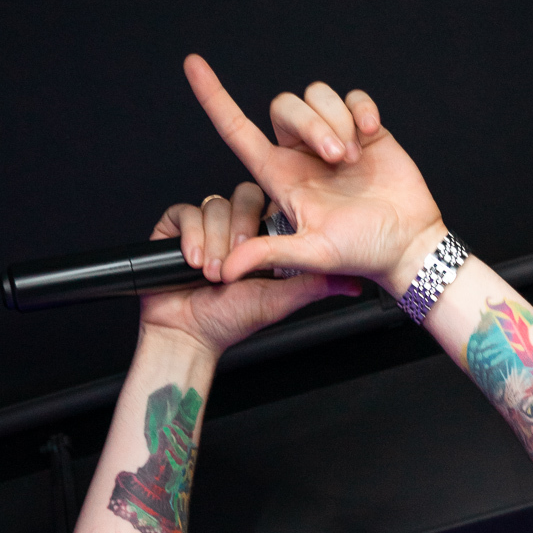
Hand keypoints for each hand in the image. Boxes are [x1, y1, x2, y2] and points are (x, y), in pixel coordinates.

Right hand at [139, 180, 359, 358]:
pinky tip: (192, 262)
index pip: (269, 206)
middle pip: (241, 198)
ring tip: (211, 274)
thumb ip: (315, 284)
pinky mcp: (177, 227)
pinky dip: (191, 238)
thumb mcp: (281, 299)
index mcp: (259, 239)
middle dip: (236, 236)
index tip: (260, 249)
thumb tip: (354, 282)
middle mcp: (234, 227)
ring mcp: (206, 225)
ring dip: (213, 244)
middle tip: (230, 269)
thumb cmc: (232, 319)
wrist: (188, 333)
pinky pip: (186, 212)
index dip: (264, 222)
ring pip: (215, 205)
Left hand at [184, 56, 446, 296]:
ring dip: (337, 121)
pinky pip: (352, 95)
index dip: (214, 98)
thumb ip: (267, 254)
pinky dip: (361, 109)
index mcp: (281, 176)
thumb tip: (226, 270)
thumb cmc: (361, 252)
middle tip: (338, 160)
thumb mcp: (310, 255)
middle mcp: (301, 153)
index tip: (192, 65)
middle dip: (312, 126)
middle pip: (284, 107)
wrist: (406, 245)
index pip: (236, 130)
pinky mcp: (364, 129)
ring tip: (355, 159)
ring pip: (318, 96)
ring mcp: (333, 138)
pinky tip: (371, 134)